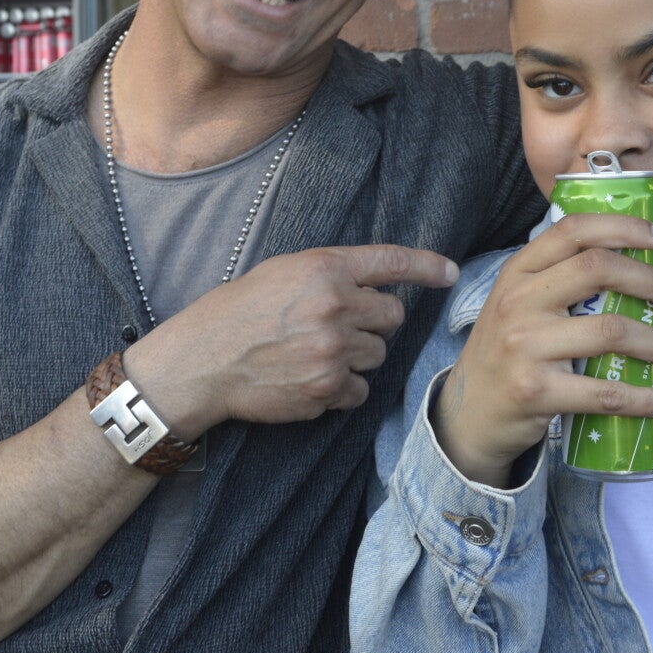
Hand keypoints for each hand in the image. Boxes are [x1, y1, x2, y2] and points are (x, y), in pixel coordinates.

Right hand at [123, 244, 459, 435]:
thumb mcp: (282, 272)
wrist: (202, 361)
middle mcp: (335, 306)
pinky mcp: (326, 388)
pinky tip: (311, 379)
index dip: (427, 267)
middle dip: (375, 323)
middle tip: (341, 326)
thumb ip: (331, 274)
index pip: (392, 262)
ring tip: (317, 352)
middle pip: (393, 317)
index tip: (449, 273)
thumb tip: (376, 286)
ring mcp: (332, 350)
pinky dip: (343, 388)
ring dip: (358, 356)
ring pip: (378, 355)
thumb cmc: (237, 311)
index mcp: (324, 267)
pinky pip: (360, 390)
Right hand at [435, 213, 652, 486]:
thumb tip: (632, 263)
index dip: (624, 227)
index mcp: (517, 272)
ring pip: (612, 331)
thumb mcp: (518, 304)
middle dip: (651, 281)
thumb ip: (557, 279)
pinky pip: (605, 392)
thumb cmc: (506, 353)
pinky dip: (646, 397)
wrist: (468, 414)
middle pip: (598, 269)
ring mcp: (524, 346)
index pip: (573, 230)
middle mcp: (518, 301)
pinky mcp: (536, 391)